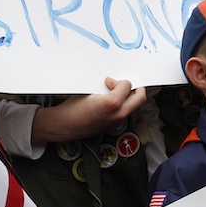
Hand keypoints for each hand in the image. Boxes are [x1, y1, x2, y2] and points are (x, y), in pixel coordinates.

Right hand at [32, 77, 146, 142]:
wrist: (65, 125)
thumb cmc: (73, 108)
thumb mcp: (90, 92)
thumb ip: (106, 87)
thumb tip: (114, 84)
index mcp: (112, 103)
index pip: (127, 85)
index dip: (118, 80)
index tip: (109, 81)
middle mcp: (118, 114)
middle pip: (140, 98)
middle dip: (136, 88)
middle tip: (126, 84)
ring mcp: (118, 121)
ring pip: (134, 106)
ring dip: (130, 97)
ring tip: (117, 92)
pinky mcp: (114, 126)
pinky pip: (126, 112)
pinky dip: (124, 105)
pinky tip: (112, 101)